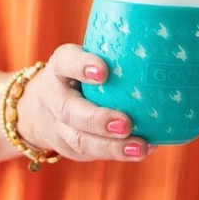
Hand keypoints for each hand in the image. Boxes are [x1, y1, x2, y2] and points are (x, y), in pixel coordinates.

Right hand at [17, 44, 152, 161]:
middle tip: (125, 123)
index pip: (66, 62)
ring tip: (140, 147)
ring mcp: (59, 127)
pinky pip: (93, 153)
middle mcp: (55, 98)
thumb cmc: (75, 78)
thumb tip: (163, 46)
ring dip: (112, 147)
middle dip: (97, 120)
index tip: (102, 71)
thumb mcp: (81, 60)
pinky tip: (144, 149)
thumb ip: (110, 56)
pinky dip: (119, 153)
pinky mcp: (70, 148)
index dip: (82, 66)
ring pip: (81, 140)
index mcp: (59, 69)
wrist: (35, 112)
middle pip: (70, 111)